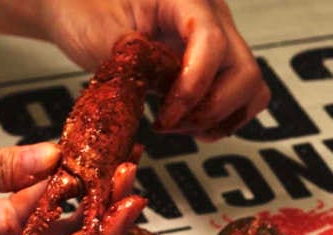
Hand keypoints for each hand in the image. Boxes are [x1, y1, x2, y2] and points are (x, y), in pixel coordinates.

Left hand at [34, 0, 269, 137]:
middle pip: (244, 70)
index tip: (166, 116)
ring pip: (251, 86)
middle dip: (209, 108)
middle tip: (170, 124)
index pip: (211, 42)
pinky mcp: (218, 62)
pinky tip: (189, 123)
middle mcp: (212, 15)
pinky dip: (222, 118)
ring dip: (220, 117)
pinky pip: (242, 95)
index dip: (194, 87)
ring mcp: (220, 38)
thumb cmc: (85, 10)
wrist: (81, 8)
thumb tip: (162, 91)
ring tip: (180, 125)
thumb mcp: (100, 35)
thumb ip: (135, 61)